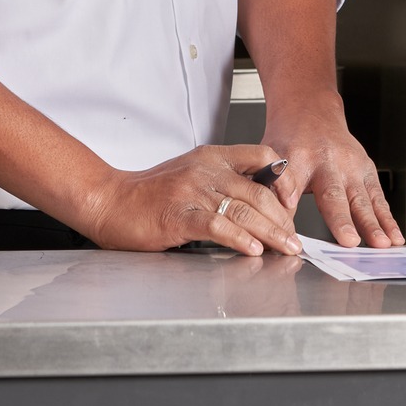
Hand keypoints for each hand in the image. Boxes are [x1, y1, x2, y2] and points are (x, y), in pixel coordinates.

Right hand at [76, 144, 301, 254]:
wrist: (110, 200)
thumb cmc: (150, 194)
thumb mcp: (191, 176)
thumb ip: (222, 184)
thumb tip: (259, 207)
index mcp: (212, 157)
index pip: (260, 157)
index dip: (283, 181)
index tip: (293, 205)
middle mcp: (205, 170)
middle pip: (259, 192)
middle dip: (283, 219)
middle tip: (295, 239)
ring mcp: (192, 192)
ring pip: (244, 210)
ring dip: (271, 232)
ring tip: (285, 248)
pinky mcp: (178, 215)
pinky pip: (217, 226)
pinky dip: (240, 239)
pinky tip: (252, 249)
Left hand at [263, 108, 402, 248]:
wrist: (311, 112)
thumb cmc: (290, 141)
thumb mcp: (271, 160)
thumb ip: (273, 193)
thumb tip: (273, 231)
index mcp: (297, 157)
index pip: (292, 182)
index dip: (289, 201)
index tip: (289, 220)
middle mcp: (328, 160)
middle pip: (333, 194)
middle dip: (342, 219)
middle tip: (349, 241)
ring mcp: (351, 164)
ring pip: (362, 198)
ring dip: (373, 223)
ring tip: (381, 244)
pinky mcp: (367, 169)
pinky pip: (378, 197)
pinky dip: (387, 218)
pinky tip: (394, 237)